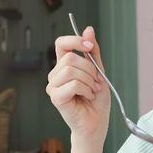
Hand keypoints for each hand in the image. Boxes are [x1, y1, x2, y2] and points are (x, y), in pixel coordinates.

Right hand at [46, 26, 110, 145]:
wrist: (96, 123)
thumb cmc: (96, 101)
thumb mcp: (99, 71)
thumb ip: (93, 53)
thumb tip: (88, 29)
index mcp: (64, 66)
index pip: (61, 43)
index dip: (75, 40)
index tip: (89, 47)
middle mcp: (56, 74)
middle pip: (71, 57)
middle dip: (90, 69)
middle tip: (97, 82)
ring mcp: (53, 86)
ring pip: (71, 70)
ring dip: (89, 80)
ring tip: (92, 91)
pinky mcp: (55, 97)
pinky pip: (73, 84)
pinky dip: (86, 90)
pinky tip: (87, 97)